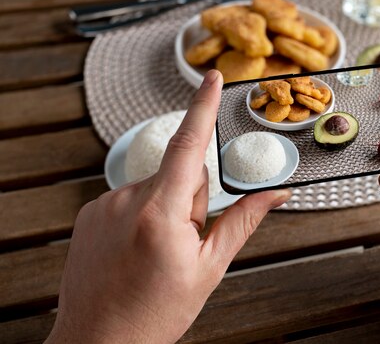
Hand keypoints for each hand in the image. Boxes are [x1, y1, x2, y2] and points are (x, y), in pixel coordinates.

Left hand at [46, 70, 290, 343]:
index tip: (212, 78)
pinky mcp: (89, 213)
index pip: (188, 146)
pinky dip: (142, 213)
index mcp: (160, 214)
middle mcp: (126, 201)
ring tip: (157, 251)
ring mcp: (103, 206)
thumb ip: (243, 222)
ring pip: (155, 186)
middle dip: (191, 199)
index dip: (203, 107)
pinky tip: (137, 248)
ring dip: (166, 208)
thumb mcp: (208, 268)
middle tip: (184, 242)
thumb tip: (275, 194)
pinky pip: (130, 197)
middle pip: (179, 175)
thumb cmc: (154, 313)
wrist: (98, 342)